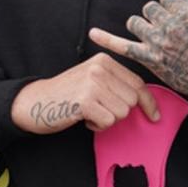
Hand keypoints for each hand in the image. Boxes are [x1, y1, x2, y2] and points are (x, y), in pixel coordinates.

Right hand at [11, 53, 158, 133]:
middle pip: (132, 100)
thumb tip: (146, 100)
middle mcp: (100, 68)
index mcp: (104, 60)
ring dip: (107, 119)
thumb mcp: (92, 79)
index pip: (137, 83)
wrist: (33, 102)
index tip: (154, 115)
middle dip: (119, 112)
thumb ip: (115, 83)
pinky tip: (83, 118)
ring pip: (122, 112)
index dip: (148, 102)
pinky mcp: (85, 101)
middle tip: (98, 110)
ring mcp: (92, 83)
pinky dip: (97, 126)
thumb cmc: (67, 94)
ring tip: (89, 113)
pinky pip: (108, 121)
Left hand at [90, 0, 187, 103]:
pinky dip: (106, 39)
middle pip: (150, 8)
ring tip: (156, 35)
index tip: (181, 16)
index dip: (172, 5)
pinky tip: (93, 33)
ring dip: (143, 26)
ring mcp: (158, 43)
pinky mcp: (150, 59)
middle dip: (158, 15)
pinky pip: (123, 46)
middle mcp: (170, 26)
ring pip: (136, 23)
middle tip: (171, 28)